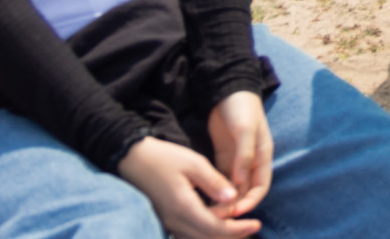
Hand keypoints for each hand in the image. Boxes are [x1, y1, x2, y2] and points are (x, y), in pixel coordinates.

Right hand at [116, 136, 259, 237]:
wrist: (132, 159)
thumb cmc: (164, 157)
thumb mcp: (194, 163)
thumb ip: (214, 182)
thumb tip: (233, 198)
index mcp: (183, 207)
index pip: (215, 228)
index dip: (237, 229)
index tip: (256, 224)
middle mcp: (175, 221)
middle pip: (208, 238)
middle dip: (232, 235)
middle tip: (252, 226)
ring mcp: (168, 222)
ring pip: (198, 238)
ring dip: (219, 234)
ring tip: (239, 226)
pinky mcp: (166, 219)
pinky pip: (189, 233)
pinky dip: (206, 231)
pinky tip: (218, 220)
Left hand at [207, 91, 273, 220]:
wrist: (228, 90)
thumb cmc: (242, 108)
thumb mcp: (245, 130)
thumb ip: (244, 155)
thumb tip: (240, 182)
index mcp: (262, 156)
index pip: (260, 187)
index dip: (251, 202)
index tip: (236, 212)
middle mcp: (251, 162)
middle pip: (246, 191)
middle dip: (235, 205)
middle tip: (218, 217)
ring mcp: (237, 160)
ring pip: (233, 188)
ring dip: (224, 200)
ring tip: (209, 211)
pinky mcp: (223, 157)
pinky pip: (221, 178)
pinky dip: (215, 189)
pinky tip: (204, 197)